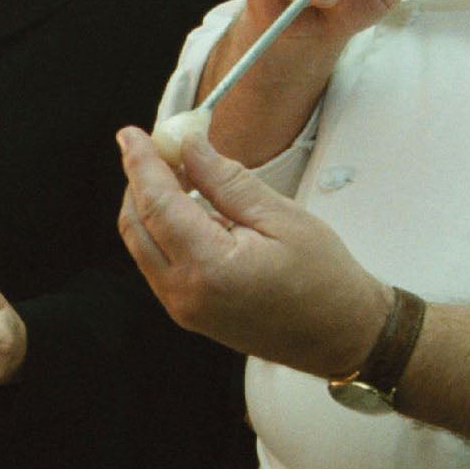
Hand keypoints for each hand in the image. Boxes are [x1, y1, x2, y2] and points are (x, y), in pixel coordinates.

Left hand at [116, 126, 391, 379]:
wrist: (339, 335)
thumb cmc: (323, 277)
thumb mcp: (281, 217)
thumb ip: (227, 181)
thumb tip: (189, 145)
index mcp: (209, 267)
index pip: (156, 205)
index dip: (140, 164)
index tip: (130, 133)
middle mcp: (185, 293)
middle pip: (136, 225)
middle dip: (139, 181)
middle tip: (158, 146)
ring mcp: (182, 308)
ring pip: (141, 245)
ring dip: (148, 204)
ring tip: (178, 170)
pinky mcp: (187, 312)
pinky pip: (156, 262)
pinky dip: (161, 229)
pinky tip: (187, 205)